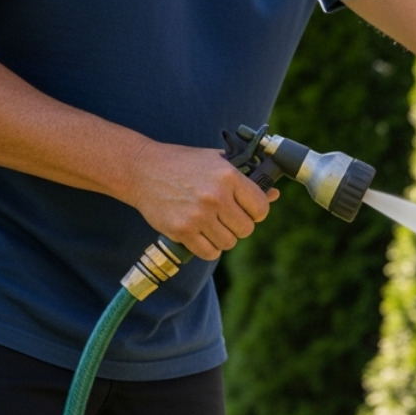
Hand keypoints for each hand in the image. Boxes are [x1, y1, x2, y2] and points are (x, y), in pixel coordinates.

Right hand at [124, 140, 279, 260]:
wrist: (141, 169)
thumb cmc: (183, 164)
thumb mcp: (216, 162)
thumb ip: (245, 180)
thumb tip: (274, 195)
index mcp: (227, 176)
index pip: (261, 208)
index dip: (256, 211)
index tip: (246, 209)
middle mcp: (215, 196)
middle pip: (246, 229)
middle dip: (238, 225)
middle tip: (224, 216)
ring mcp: (198, 215)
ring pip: (229, 243)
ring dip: (222, 237)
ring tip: (209, 223)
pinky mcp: (182, 231)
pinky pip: (210, 253)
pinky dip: (208, 248)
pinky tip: (200, 233)